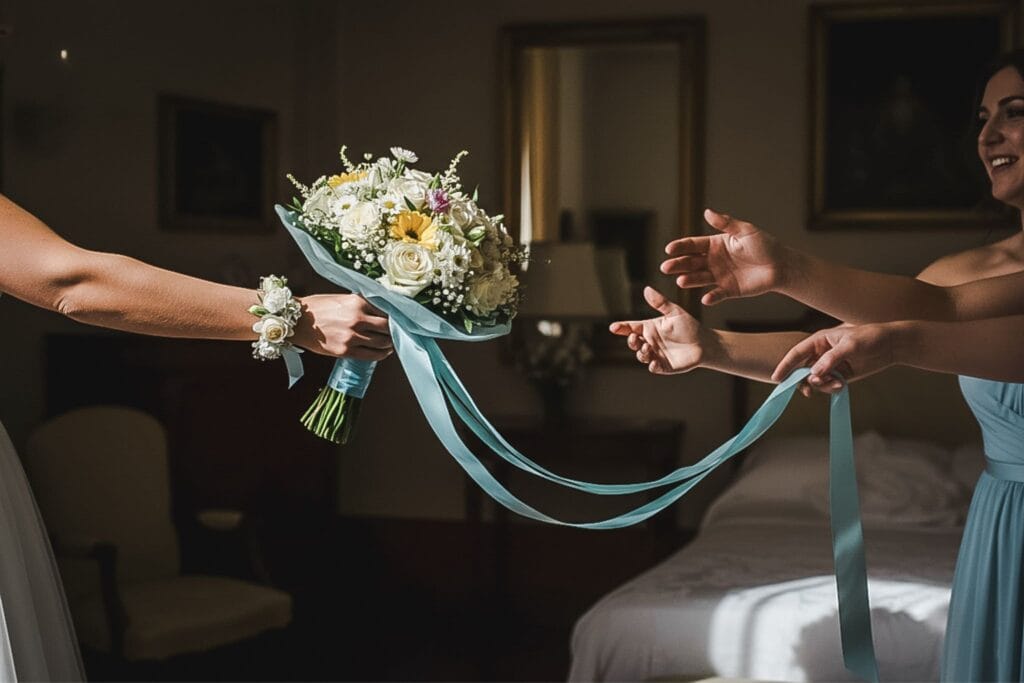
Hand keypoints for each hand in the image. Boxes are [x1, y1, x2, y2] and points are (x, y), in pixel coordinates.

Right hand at [292, 294, 392, 360]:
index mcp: (357, 302)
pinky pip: (371, 355)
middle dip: (393, 331)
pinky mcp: (345, 350)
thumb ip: (362, 304)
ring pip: (382, 343)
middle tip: (396, 333)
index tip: (398, 320)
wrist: (297, 321)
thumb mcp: (342, 299)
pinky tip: (383, 352)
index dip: (394, 317)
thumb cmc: (317, 308)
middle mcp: (357, 318)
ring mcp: (351, 336)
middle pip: (387, 328)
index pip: (385, 311)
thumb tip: (381, 312)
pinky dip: (381, 354)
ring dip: (389, 344)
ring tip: (390, 343)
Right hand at [609, 287, 707, 374]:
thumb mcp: (675, 312)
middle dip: (630, 341)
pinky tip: (654, 363)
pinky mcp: (663, 366)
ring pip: (641, 355)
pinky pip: (654, 367)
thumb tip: (647, 289)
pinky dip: (652, 366)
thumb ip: (660, 303)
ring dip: (641, 352)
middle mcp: (650, 342)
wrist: (704, 343)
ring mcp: (655, 355)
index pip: (631, 327)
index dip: (621, 327)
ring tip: (648, 347)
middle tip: (634, 338)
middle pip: (633, 342)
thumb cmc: (689, 326)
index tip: (613, 327)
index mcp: (650, 328)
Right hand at [661, 209, 786, 304]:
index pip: (693, 245)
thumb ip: (726, 223)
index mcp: (715, 245)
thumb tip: (707, 212)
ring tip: (680, 281)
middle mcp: (713, 261)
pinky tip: (705, 299)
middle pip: (691, 262)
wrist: (781, 265)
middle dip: (678, 265)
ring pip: (699, 278)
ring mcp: (719, 276)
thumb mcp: (745, 231)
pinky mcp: (728, 290)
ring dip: (689, 280)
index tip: (669, 249)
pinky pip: (716, 294)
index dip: (680, 247)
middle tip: (666, 267)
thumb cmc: (765, 245)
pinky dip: (711, 297)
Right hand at [771, 323, 896, 393]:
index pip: (797, 353)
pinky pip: (827, 385)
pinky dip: (831, 388)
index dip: (786, 365)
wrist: (891, 345)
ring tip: (837, 384)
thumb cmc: (870, 338)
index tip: (778, 379)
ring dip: (822, 385)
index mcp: (819, 341)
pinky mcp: (839, 375)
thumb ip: (832, 359)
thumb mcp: (850, 345)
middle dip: (805, 381)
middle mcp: (821, 353)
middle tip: (809, 390)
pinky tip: (842, 386)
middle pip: (802, 370)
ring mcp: (830, 365)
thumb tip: (815, 373)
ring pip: (815, 380)